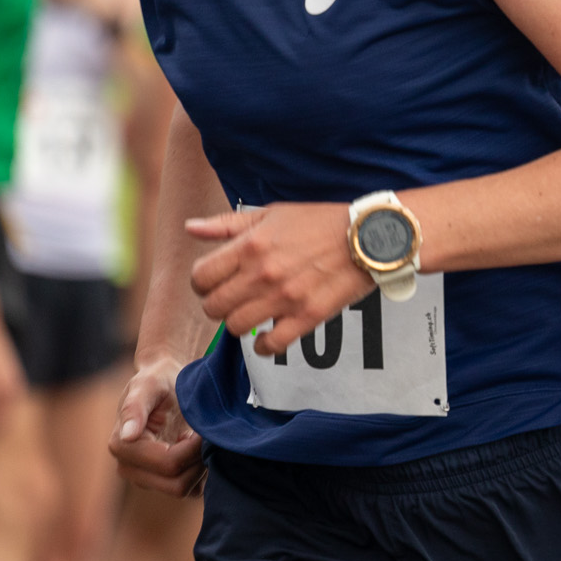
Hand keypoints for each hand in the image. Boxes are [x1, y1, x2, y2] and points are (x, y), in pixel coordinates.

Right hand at [110, 357, 204, 496]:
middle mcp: (131, 469)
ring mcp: (147, 480)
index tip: (203, 428)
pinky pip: (191, 491)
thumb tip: (126, 437)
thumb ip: (135, 408)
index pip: (168, 464)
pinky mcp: (164, 483)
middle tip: (207, 434)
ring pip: (185, 490)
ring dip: (201, 466)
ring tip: (203, 438)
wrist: (166, 384)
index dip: (193, 448)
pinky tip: (201, 448)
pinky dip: (202, 473)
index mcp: (123, 447)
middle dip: (198, 460)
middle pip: (176, 484)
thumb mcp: (148, 385)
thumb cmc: (157, 381)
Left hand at [187, 202, 370, 355]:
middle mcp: (263, 273)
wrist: (370, 236)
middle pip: (213, 307)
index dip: (202, 282)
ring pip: (236, 328)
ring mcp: (285, 297)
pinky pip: (270, 346)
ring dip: (239, 323)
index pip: (200, 277)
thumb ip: (228, 224)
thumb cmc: (320, 221)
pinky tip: (269, 334)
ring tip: (252, 313)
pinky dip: (264, 346)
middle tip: (232, 298)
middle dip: (217, 304)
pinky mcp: (307, 316)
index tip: (215, 281)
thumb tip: (190, 228)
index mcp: (251, 245)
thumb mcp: (272, 214)